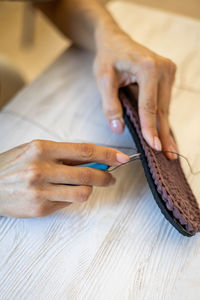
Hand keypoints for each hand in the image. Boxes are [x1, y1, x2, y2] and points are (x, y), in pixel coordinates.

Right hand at [0, 140, 128, 217]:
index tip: (122, 158)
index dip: (107, 154)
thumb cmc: (13, 166)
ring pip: (82, 192)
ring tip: (83, 186)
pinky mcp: (40, 208)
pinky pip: (68, 204)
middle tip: (111, 177)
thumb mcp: (36, 150)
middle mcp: (41, 169)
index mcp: (42, 149)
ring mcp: (41, 190)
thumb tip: (93, 160)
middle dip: (105, 176)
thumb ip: (64, 155)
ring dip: (88, 189)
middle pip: (87, 173)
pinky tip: (62, 193)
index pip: (84, 150)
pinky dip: (71, 198)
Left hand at [94, 25, 177, 159]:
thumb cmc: (108, 58)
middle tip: (168, 156)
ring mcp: (169, 71)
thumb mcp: (103, 80)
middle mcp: (164, 68)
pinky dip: (162, 119)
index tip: (153, 147)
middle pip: (162, 109)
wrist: (115, 41)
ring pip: (165, 107)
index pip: (149, 105)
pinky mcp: (168, 76)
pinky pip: (164, 102)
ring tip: (168, 150)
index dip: (150, 128)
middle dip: (163, 134)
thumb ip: (110, 104)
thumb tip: (118, 129)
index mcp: (147, 67)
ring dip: (165, 129)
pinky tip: (164, 134)